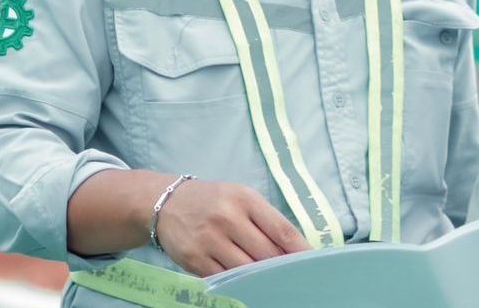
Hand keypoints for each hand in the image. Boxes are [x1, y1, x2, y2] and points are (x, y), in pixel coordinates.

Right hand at [154, 179, 311, 274]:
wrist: (166, 202)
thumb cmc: (212, 201)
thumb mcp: (240, 197)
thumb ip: (266, 220)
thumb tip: (293, 249)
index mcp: (244, 199)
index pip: (281, 229)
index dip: (300, 250)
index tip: (313, 261)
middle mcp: (227, 218)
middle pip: (267, 253)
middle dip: (281, 265)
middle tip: (293, 274)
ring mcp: (209, 240)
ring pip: (247, 269)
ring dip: (261, 276)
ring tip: (270, 279)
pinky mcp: (194, 259)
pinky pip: (224, 278)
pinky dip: (238, 282)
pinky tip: (246, 281)